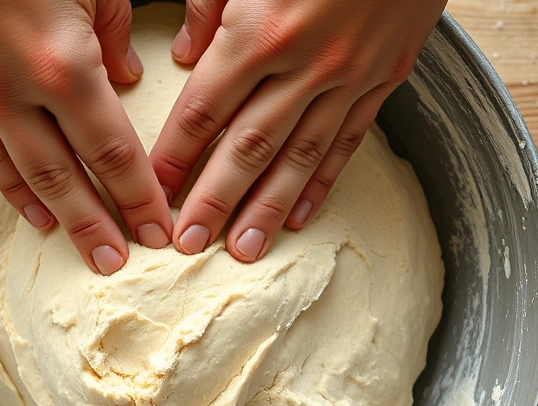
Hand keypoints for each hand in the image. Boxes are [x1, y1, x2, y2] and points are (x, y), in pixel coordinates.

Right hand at [0, 0, 173, 274]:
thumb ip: (114, 28)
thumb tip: (126, 77)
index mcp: (64, 62)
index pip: (113, 150)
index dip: (139, 196)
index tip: (160, 230)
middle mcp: (15, 90)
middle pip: (68, 177)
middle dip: (101, 225)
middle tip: (123, 266)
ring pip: (23, 174)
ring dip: (58, 217)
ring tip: (86, 253)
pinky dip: (8, 186)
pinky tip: (31, 212)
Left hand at [151, 0, 444, 261]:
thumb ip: (210, 6)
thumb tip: (186, 55)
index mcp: (259, 32)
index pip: (204, 111)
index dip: (176, 157)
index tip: (154, 194)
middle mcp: (303, 64)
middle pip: (248, 147)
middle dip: (214, 200)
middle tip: (190, 243)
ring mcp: (348, 76)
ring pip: (298, 156)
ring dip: (266, 207)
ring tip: (242, 248)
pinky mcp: (384, 78)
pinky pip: (346, 141)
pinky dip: (321, 182)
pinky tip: (300, 215)